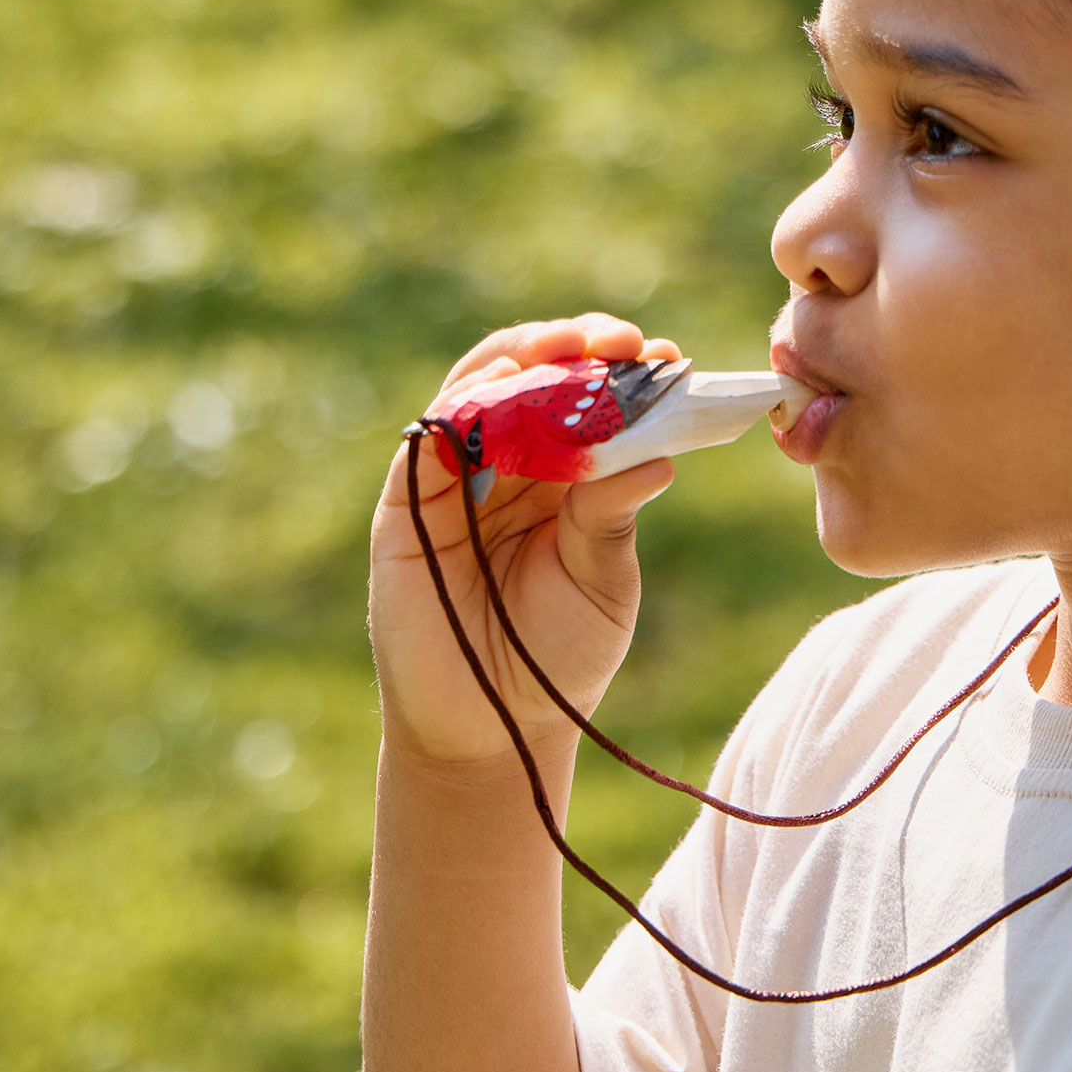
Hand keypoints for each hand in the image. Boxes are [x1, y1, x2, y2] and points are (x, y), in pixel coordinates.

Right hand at [367, 314, 680, 767]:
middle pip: (533, 378)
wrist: (496, 731)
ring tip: (564, 349)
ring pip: (478, 392)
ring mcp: (455, 480)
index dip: (622, 370)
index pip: (590, 398)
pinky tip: (497, 388)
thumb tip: (660, 458)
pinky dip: (460, 406)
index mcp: (565, 474)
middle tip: (618, 341)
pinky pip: (426, 442)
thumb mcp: (602, 581)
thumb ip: (612, 518)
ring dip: (520, 360)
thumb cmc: (558, 654)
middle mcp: (509, 464)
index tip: (666, 357)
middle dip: (574, 347)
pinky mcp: (406, 508)